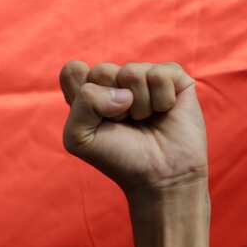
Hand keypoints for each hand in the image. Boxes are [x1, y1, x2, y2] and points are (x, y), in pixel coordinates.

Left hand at [59, 60, 208, 197]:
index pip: (73, 70)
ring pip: (132, 72)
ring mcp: (145, 77)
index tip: (94, 120)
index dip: (83, 94)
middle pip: (102, 70)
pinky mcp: (174, 78)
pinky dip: (160, 101)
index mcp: (90, 93)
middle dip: (109, 104)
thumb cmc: (118, 158)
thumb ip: (82, 104)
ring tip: (144, 120)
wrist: (158, 175)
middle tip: (122, 122)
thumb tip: (123, 92)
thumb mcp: (79, 138)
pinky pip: (160, 74)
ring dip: (138, 106)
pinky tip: (163, 112)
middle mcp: (116, 81)